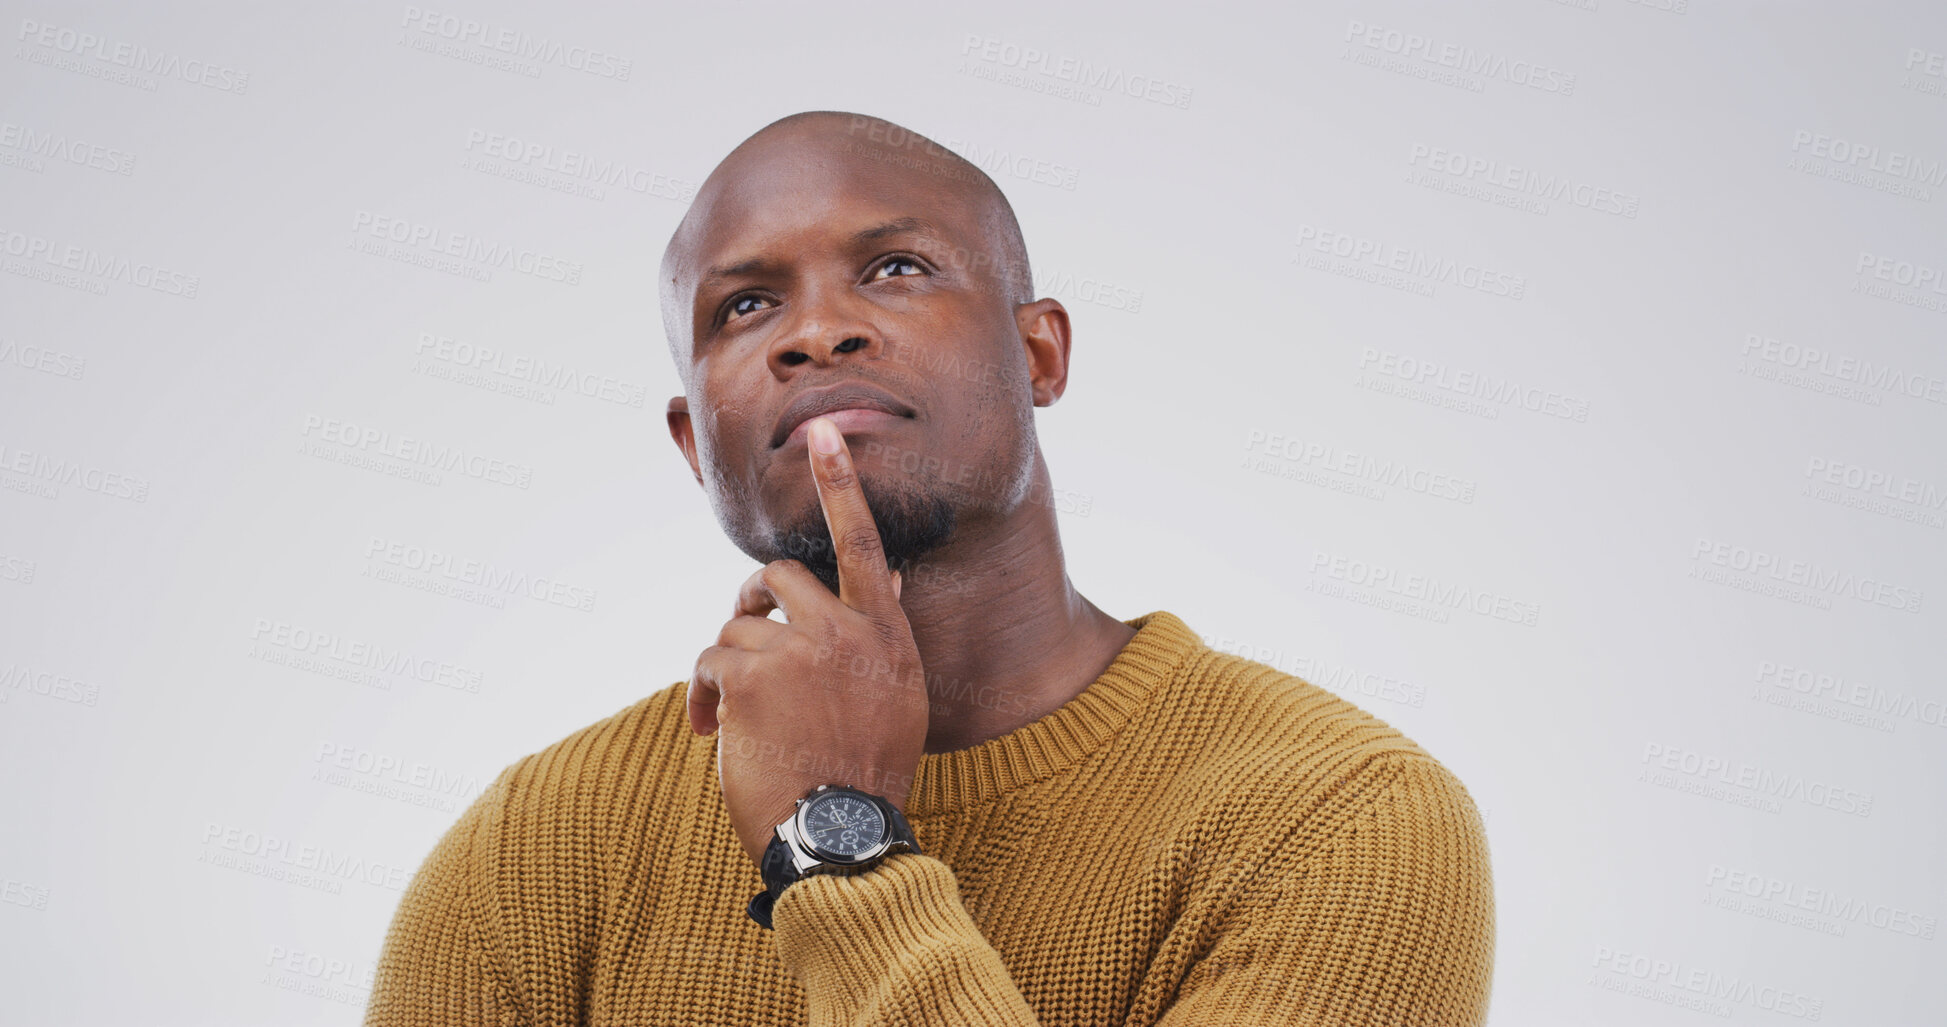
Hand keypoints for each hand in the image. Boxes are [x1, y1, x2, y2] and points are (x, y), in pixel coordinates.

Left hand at [688, 415, 931, 866]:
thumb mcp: (900, 695)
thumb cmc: (866, 774)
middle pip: (781, 577)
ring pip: (738, 623)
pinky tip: (712, 731)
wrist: (839, 833)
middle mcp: (846, 631)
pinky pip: (709, 657)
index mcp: (887, 634)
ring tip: (729, 717)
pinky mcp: (749, 673)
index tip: (821, 432)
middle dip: (752, 600)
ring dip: (726, 664)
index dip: (840, 484)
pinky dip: (703, 693)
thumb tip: (887, 572)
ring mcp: (798, 649)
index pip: (865, 544)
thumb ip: (884, 632)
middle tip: (742, 639)